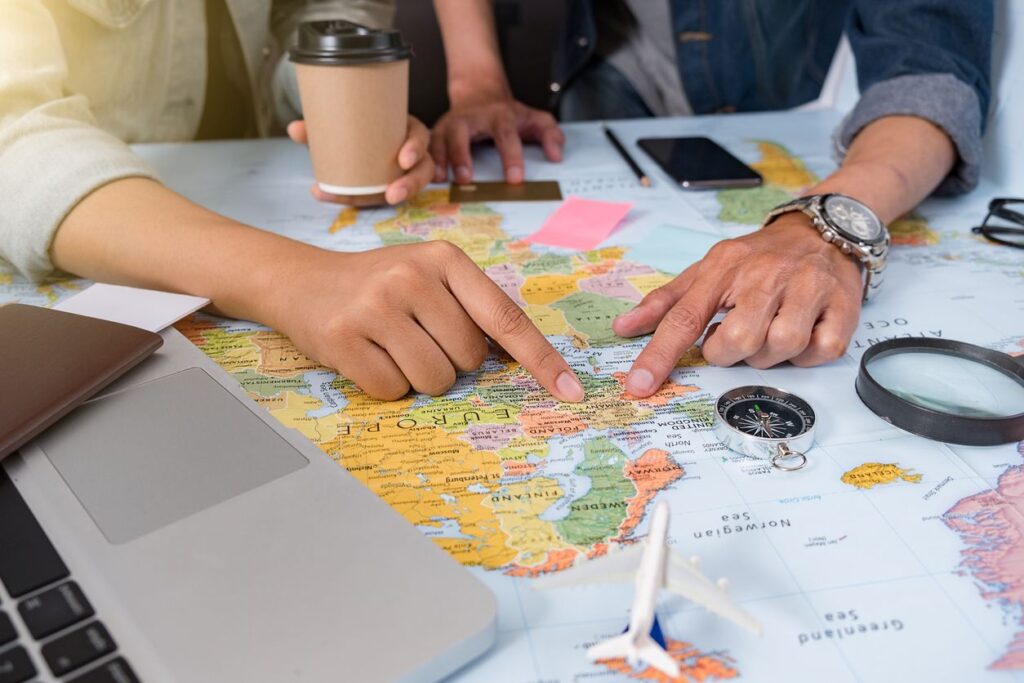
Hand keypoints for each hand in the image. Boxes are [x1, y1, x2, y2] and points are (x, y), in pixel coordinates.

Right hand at [268, 241, 585, 401]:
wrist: (300, 280)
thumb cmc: (377, 284)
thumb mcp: (429, 277)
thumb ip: (472, 309)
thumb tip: (521, 359)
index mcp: (445, 259)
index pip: (505, 317)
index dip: (541, 359)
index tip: (571, 390)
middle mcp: (412, 276)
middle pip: (469, 359)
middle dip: (450, 361)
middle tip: (415, 337)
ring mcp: (376, 306)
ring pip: (434, 380)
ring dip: (419, 377)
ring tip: (391, 346)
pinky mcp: (344, 338)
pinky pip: (393, 390)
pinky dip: (386, 385)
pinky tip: (367, 355)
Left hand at [287, 116, 433, 205]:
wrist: (353, 132)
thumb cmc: (357, 123)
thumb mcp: (344, 119)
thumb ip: (321, 124)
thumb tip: (294, 129)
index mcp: (407, 130)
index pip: (420, 138)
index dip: (415, 149)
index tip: (404, 160)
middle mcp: (412, 153)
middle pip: (421, 171)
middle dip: (408, 185)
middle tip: (391, 196)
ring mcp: (402, 174)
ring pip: (403, 190)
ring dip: (382, 200)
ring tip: (358, 206)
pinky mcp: (387, 187)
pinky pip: (375, 197)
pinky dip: (347, 198)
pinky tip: (324, 194)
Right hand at [430, 93, 564, 183]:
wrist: (480, 92)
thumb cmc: (508, 113)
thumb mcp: (534, 119)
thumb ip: (550, 135)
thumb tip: (556, 156)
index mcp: (500, 116)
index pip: (506, 136)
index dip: (511, 158)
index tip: (514, 179)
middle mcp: (473, 117)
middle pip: (464, 133)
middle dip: (462, 155)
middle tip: (466, 179)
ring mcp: (453, 122)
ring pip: (441, 136)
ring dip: (439, 157)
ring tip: (440, 178)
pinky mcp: (439, 128)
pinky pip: (430, 142)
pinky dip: (428, 157)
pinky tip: (430, 175)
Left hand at [613, 214, 862, 396]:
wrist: (824, 229)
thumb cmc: (758, 257)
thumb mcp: (707, 270)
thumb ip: (665, 302)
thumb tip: (622, 328)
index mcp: (724, 268)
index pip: (683, 318)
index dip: (659, 356)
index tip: (639, 387)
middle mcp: (766, 275)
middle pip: (738, 341)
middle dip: (729, 352)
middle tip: (734, 338)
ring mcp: (808, 288)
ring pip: (781, 347)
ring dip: (769, 355)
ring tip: (768, 333)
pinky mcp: (843, 305)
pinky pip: (821, 350)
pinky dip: (807, 354)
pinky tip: (801, 335)